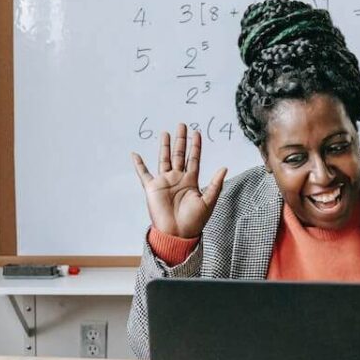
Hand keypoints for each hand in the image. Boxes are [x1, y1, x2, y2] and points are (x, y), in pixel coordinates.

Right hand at [131, 123, 227, 238]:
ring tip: (166, 132)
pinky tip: (135, 154)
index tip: (197, 132)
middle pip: (179, 155)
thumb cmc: (194, 221)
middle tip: (182, 125)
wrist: (177, 234)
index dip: (195, 146)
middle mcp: (177, 179)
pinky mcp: (152, 188)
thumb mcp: (208, 201)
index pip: (193, 159)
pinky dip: (138, 164)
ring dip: (164, 146)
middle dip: (181, 140)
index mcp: (191, 181)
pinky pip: (143, 174)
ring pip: (164, 159)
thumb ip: (216, 184)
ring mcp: (164, 182)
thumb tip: (224, 168)